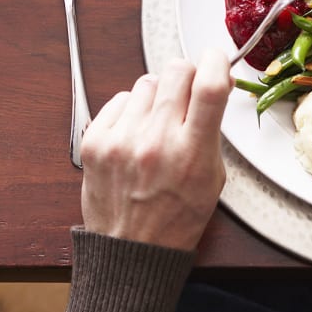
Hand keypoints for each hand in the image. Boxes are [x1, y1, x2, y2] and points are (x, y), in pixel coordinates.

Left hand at [79, 49, 231, 251]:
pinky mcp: (96, 141)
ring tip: (157, 124)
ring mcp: (122, 139)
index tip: (215, 60)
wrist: (130, 251)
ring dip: (158, 96)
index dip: (216, 62)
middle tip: (188, 93)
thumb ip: (211, 133)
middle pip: (176, 71)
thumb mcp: (212, 180)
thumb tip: (211, 88)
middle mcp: (156, 141)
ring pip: (147, 82)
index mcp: (192, 153)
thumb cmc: (174, 220)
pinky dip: (130, 111)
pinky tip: (135, 134)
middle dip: (188, 75)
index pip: (209, 86)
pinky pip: (119, 100)